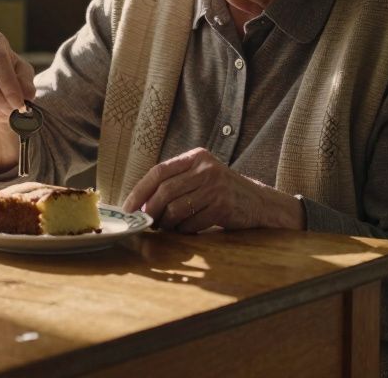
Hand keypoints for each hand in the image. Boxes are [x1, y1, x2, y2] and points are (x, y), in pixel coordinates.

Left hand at [121, 148, 303, 232]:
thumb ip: (175, 182)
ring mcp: (216, 187)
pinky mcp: (223, 206)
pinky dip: (184, 230)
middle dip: (151, 211)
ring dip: (167, 223)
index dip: (139, 191)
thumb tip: (140, 203)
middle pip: (165, 191)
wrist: (259, 202)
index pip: (159, 171)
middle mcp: (206, 168)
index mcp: (196, 157)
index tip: (128, 208)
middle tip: (146, 223)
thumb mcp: (201, 176)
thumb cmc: (221, 191)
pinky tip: (187, 229)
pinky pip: (191, 223)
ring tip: (167, 227)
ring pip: (176, 209)